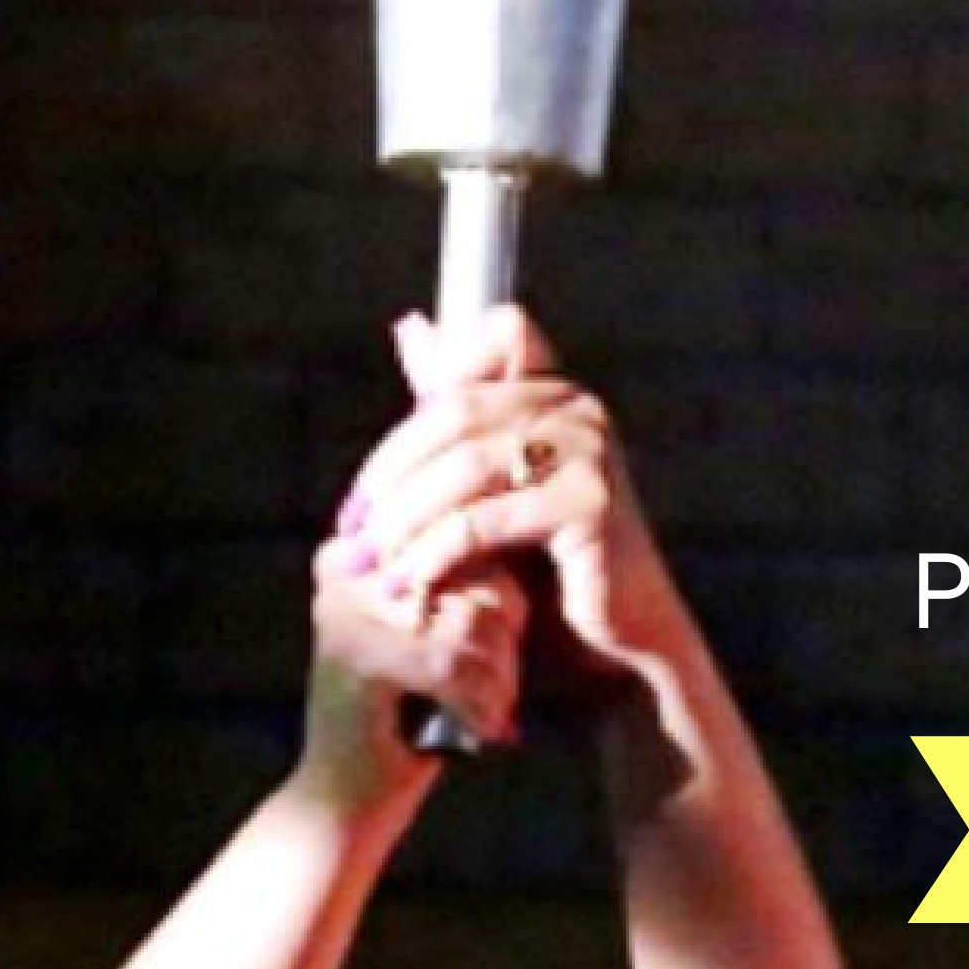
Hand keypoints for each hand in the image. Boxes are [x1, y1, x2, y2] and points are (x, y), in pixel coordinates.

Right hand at [303, 503, 526, 798]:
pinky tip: (482, 729)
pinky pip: (453, 662)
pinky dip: (481, 703)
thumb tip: (525, 541)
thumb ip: (467, 586)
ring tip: (490, 711)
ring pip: (473, 619)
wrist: (345, 802)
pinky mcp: (356, 654)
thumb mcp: (439, 638)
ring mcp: (345, 609)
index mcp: (365, 551)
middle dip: (507, 643)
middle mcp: (347, 568)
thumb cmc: (409, 721)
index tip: (494, 658)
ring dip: (501, 678)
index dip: (504, 606)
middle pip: (479, 575)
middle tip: (498, 691)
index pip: (471, 540)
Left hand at [360, 304, 698, 713]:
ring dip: (403, 519)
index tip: (379, 477)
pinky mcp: (590, 506)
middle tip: (351, 529)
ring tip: (368, 563)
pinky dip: (435, 553)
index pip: (487, 339)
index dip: (425, 388)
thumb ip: (453, 413)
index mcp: (556, 390)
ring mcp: (589, 452)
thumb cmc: (549, 567)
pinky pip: (486, 520)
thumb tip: (409, 326)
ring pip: (464, 467)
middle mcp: (578, 408)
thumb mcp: (490, 481)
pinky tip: (407, 584)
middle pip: (454, 410)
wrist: (617, 642)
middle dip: (390, 473)